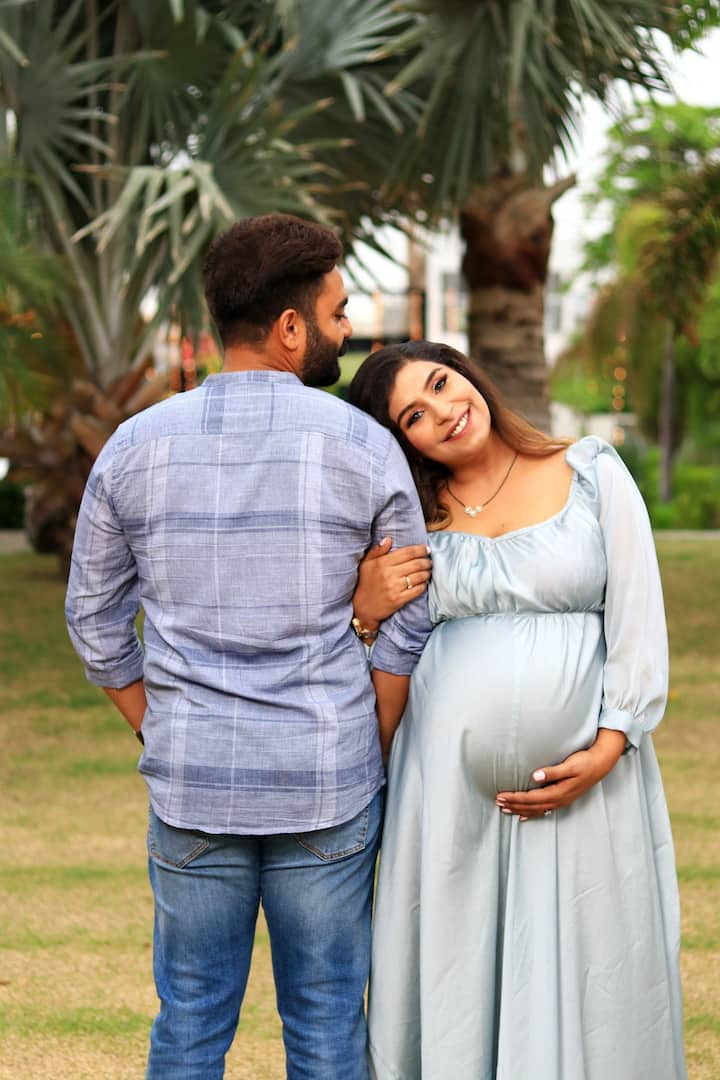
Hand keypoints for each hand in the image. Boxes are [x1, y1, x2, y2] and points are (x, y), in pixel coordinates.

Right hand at [353, 537, 430, 626]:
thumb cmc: (365, 583)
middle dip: (426, 561)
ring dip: (427, 573)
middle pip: (416, 564)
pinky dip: (423, 585)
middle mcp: (389, 574)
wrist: (362, 607)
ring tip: (428, 571)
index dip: (420, 550)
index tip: (427, 549)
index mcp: (382, 563)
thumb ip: (377, 550)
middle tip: (429, 561)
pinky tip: (424, 583)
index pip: (407, 552)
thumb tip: (388, 539)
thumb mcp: (366, 563)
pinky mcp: (398, 599)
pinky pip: (417, 590)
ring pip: (418, 576)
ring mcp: (394, 587)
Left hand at [495, 729, 625, 819]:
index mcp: (558, 792)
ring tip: (505, 809)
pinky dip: (531, 813)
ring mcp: (560, 801)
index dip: (515, 797)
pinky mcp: (562, 799)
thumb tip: (535, 775)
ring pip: (536, 809)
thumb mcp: (570, 765)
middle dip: (514, 804)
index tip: (501, 795)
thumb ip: (552, 771)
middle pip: (531, 805)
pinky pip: (543, 810)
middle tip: (498, 802)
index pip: (531, 797)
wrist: (600, 765)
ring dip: (519, 809)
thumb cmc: (584, 762)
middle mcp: (558, 799)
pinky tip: (523, 816)